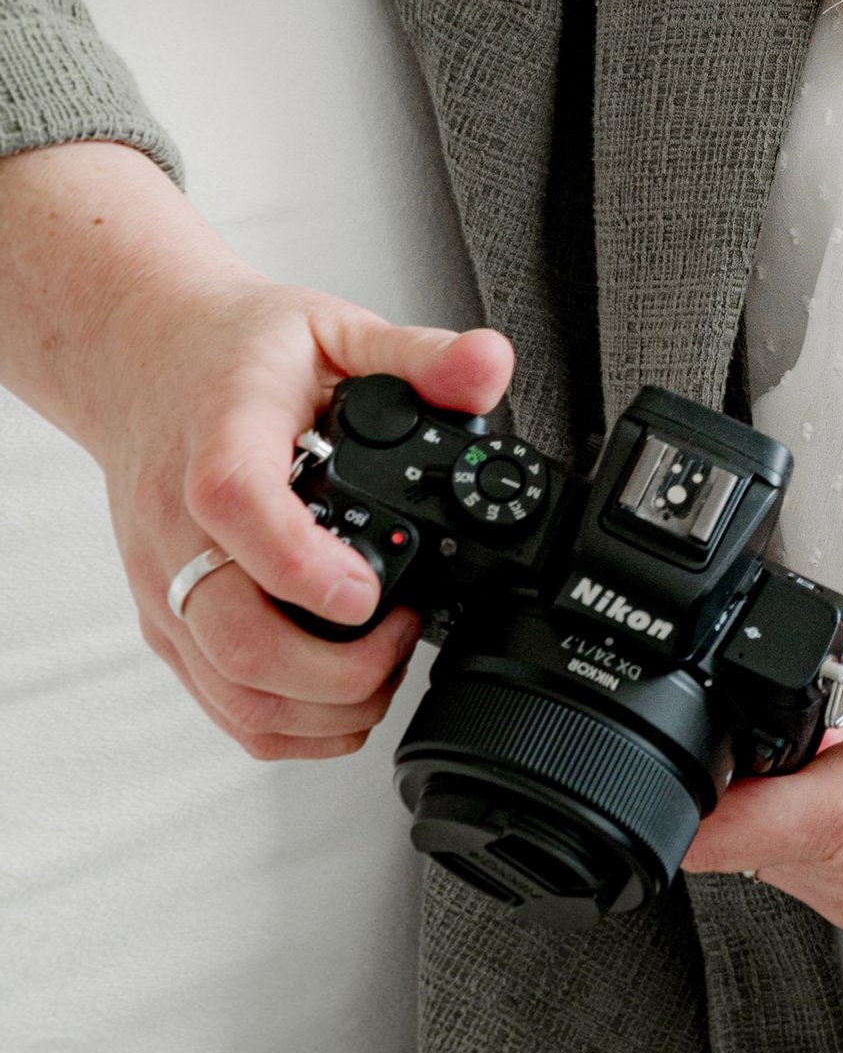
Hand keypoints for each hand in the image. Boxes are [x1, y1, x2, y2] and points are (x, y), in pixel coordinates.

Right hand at [0, 131, 511, 764]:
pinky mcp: (167, 623)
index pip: (236, 508)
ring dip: (321, 707)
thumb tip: (490, 367)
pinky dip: (289, 723)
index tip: (370, 591)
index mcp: (219, 440)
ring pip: (229, 689)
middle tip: (403, 632)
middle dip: (338, 667)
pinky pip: (219, 703)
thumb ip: (417, 353)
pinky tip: (342, 694)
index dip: (304, 565)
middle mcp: (178, 526)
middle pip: (234, 633)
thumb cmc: (233, 354)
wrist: (143, 366)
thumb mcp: (332, 328)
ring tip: (384, 666)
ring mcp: (166, 585)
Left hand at [682, 602, 842, 953]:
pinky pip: (820, 858)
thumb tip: (842, 621)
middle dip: (729, 758)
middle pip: (728, 828)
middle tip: (781, 678)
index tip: (682, 708)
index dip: (676, 771)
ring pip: (771, 844)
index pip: (709, 831)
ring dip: (782, 781)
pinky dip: (823, 807)